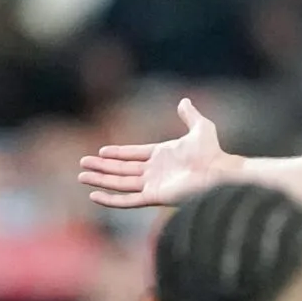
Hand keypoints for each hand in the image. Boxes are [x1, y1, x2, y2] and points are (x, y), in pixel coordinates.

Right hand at [78, 98, 239, 207]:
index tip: (102, 151)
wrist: (218, 172)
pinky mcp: (154, 197)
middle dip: (102, 167)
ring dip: (101, 180)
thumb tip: (184, 101)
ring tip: (82, 176)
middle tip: (83, 163)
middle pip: (123, 169)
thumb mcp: (201, 128)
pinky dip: (111, 199)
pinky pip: (128, 200)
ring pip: (121, 183)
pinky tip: (94, 195)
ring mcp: (153, 184)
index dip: (118, 153)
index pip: (134, 154)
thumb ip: (189, 115)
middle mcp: (155, 170)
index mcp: (162, 155)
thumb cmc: (212, 152)